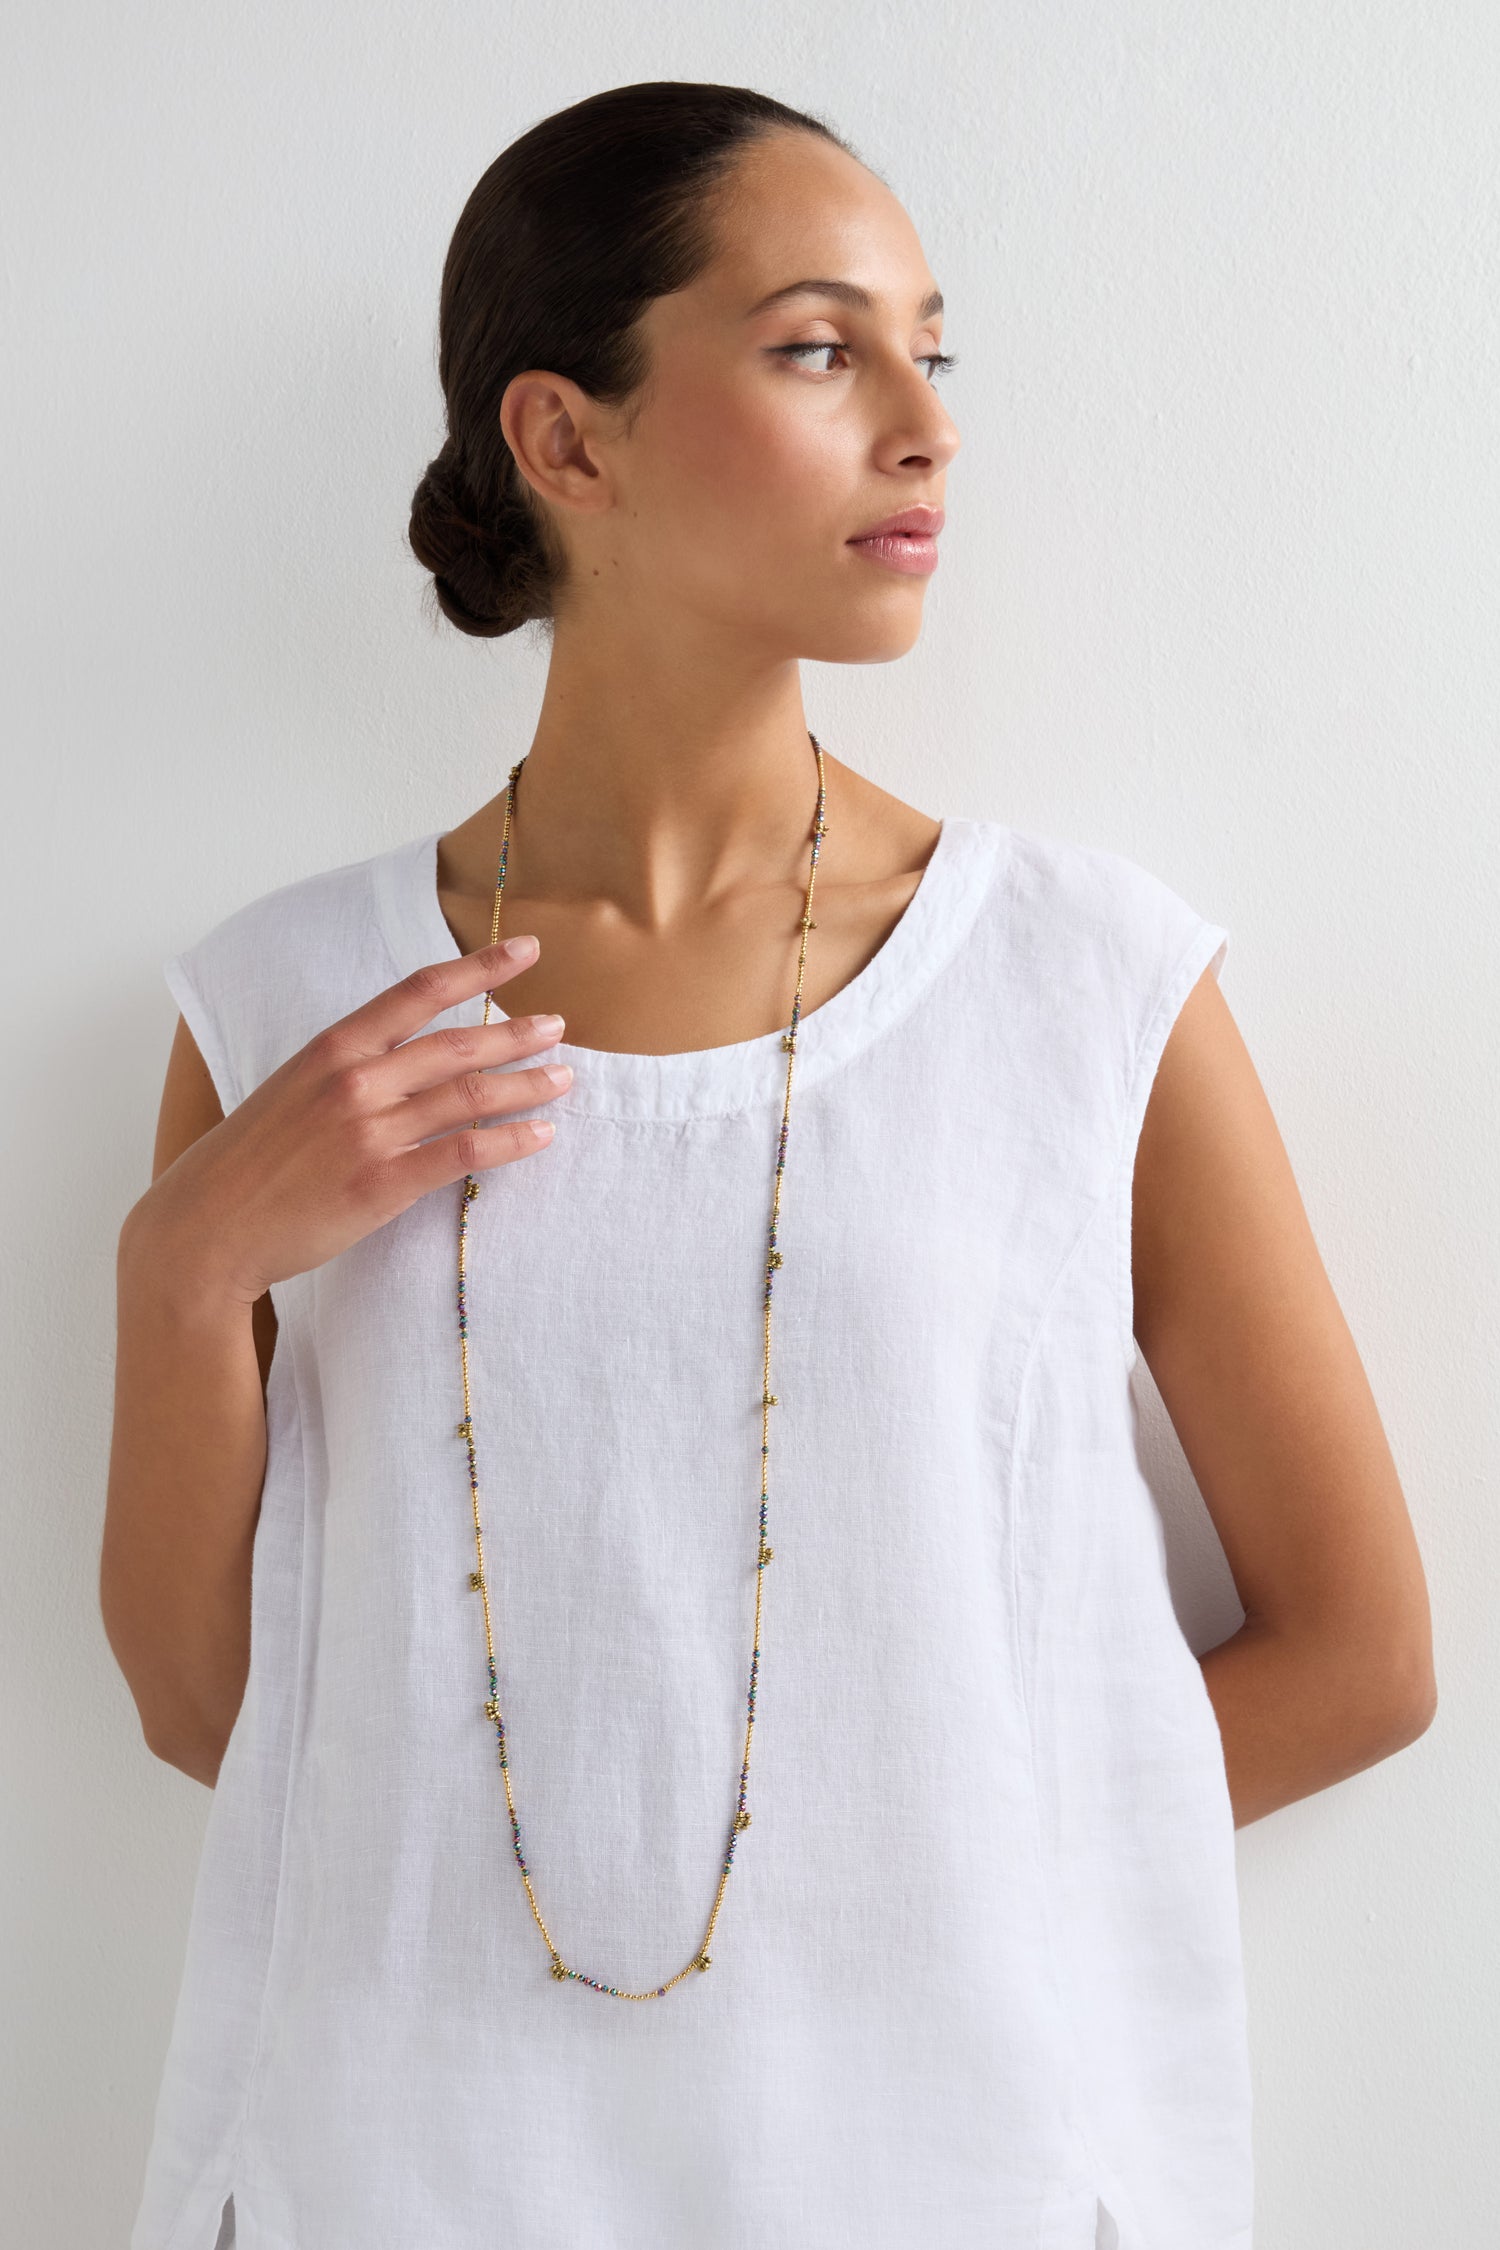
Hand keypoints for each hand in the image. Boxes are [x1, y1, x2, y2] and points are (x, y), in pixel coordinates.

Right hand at [138, 936, 569, 1304]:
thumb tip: (406, 1059)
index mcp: (333, 1047)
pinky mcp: (382, 1184)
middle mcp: (355, 1080)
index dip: (479, 966)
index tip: (525, 950)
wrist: (206, 1227)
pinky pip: (463, 1152)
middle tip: (559, 1028)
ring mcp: (369, 1131)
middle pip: (458, 1044)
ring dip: (526, 1084)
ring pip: (469, 1095)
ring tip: (563, 1079)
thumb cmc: (248, 1161)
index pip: (419, 991)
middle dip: (518, 1032)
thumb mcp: (292, 1089)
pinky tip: (540, 1135)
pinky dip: (510, 1141)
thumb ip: (349, 1068)